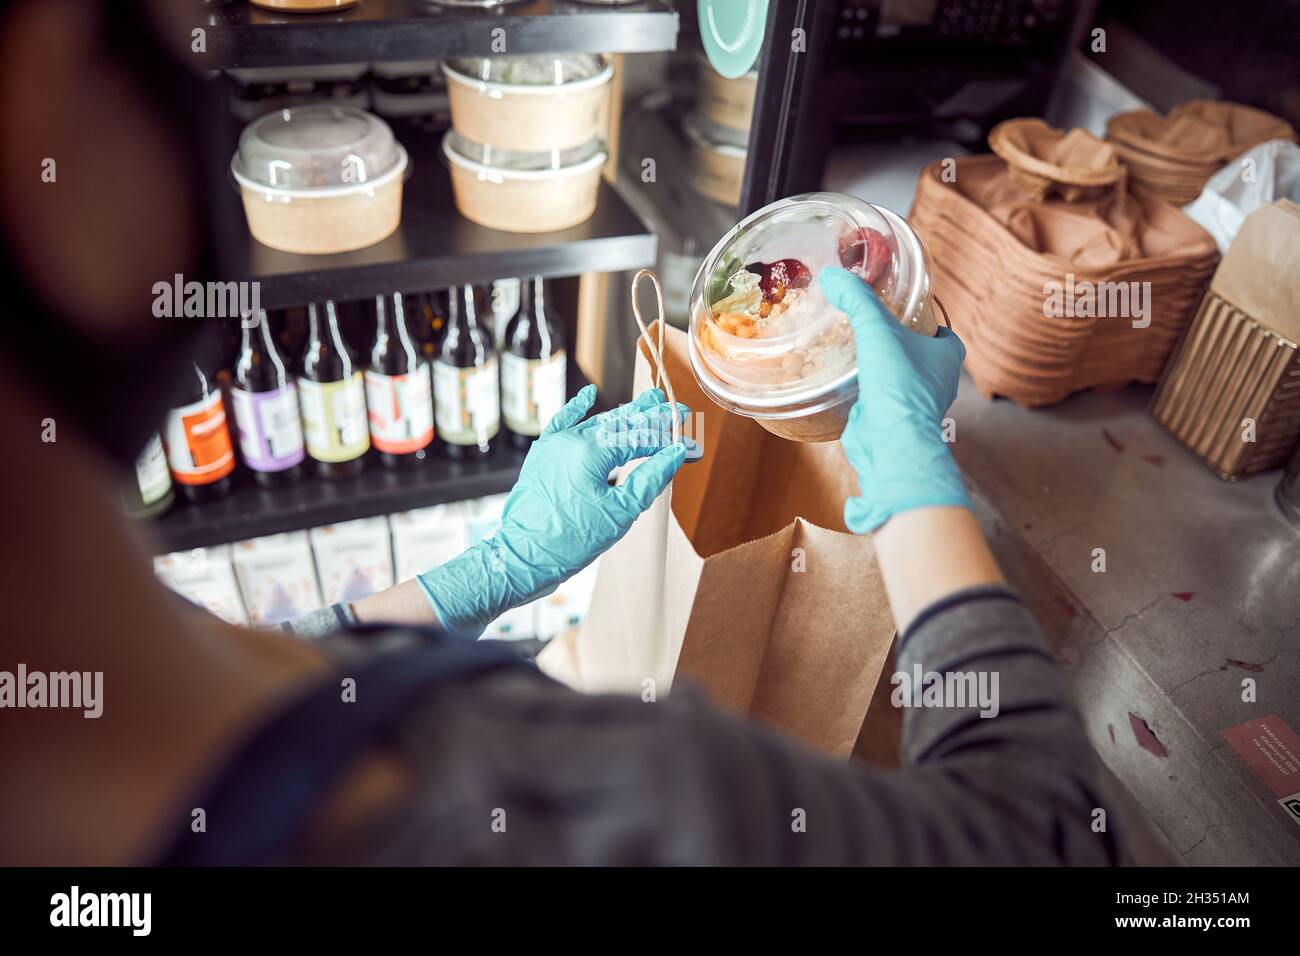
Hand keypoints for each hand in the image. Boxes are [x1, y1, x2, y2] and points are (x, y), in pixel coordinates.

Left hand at [417, 385, 690, 635]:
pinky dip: (577, 409)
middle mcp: (571, 440)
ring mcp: (554, 446)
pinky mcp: (542, 456)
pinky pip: (561, 424)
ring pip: (596, 423)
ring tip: (646, 402)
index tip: (691, 443)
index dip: (668, 440)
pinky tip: (589, 394)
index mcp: (592, 451)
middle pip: (621, 424)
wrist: (522, 559)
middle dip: (650, 418)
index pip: (641, 438)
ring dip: (624, 415)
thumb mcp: (620, 513)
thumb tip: (675, 454)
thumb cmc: (570, 542)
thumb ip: (650, 478)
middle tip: (677, 408)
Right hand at [820, 267, 971, 533]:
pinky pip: (883, 404)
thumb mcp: (876, 330)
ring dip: (885, 374)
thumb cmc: (898, 384)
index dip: (929, 326)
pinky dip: (870, 396)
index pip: (946, 336)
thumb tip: (832, 275)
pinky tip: (848, 386)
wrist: (891, 441)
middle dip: (903, 349)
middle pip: (923, 360)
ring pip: (903, 384)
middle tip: (876, 334)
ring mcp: (917, 407)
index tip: (907, 318)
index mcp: (948, 359)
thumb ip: (856, 300)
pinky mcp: (895, 425)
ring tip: (857, 357)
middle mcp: (939, 384)